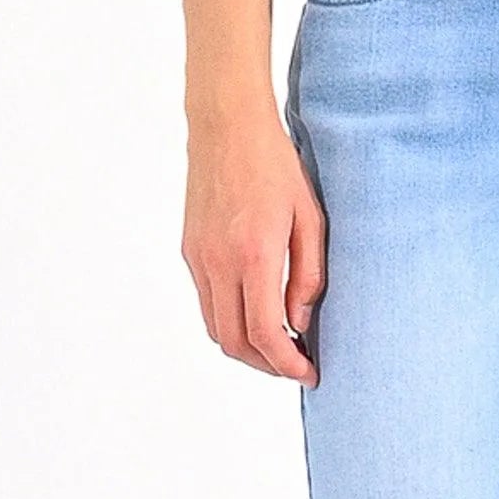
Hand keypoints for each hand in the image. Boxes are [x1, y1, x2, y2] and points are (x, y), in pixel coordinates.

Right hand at [182, 106, 325, 384]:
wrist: (227, 126)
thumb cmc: (274, 164)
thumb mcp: (309, 214)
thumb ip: (308, 273)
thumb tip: (299, 322)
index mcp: (254, 253)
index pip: (265, 334)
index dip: (287, 364)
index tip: (309, 372)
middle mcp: (219, 263)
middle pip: (235, 343)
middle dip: (266, 365)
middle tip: (295, 363)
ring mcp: (198, 258)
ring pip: (216, 328)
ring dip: (246, 347)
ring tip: (277, 342)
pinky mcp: (189, 250)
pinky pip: (206, 302)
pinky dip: (229, 319)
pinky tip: (254, 308)